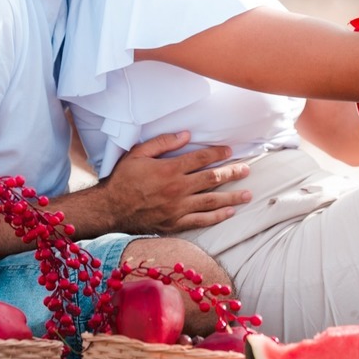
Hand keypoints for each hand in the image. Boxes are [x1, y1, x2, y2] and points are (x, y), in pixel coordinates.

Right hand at [100, 132, 250, 233]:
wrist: (110, 209)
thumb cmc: (123, 178)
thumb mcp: (138, 153)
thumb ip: (163, 143)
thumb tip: (186, 134)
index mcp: (169, 170)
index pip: (201, 159)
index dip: (217, 153)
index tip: (230, 150)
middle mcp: (177, 189)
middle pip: (212, 179)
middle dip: (232, 173)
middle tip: (247, 170)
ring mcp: (178, 208)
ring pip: (211, 201)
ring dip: (232, 197)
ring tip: (248, 194)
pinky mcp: (175, 223)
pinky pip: (201, 220)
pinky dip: (217, 217)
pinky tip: (229, 213)